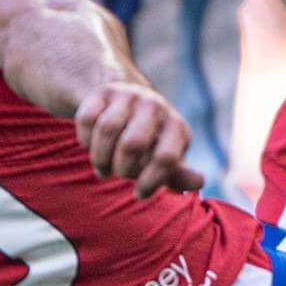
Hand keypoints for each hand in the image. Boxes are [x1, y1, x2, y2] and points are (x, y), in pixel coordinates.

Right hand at [75, 81, 204, 198]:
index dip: (150, 181)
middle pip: (132, 144)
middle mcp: (155, 107)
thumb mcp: (167, 157)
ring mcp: (129, 95)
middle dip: (122, 169)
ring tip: (104, 168)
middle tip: (120, 174)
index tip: (139, 193)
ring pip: (107, 129)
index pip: (165, 158)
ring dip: (100, 158)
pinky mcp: (103, 92)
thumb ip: (179, 175)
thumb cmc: (152, 142)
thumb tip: (199, 182)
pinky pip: (87, 118)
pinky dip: (85, 140)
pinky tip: (91, 146)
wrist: (131, 103)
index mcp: (176, 127)